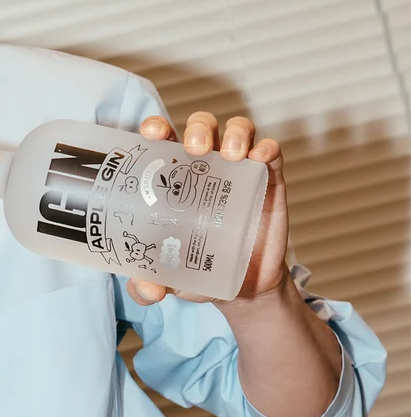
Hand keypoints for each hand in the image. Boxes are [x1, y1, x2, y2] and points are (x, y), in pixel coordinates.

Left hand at [128, 112, 291, 305]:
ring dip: (235, 132)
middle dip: (198, 127)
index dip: (156, 126)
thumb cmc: (196, 271)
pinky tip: (259, 157)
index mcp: (173, 176)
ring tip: (231, 154)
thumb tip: (145, 290)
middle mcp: (205, 166)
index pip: (162, 138)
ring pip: (237, 131)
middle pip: (201, 126)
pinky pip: (271, 153)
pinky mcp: (268, 182)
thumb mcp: (167, 277)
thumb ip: (147, 284)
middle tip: (195, 148)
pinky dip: (267, 147)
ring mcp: (239, 171)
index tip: (151, 133)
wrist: (243, 289)